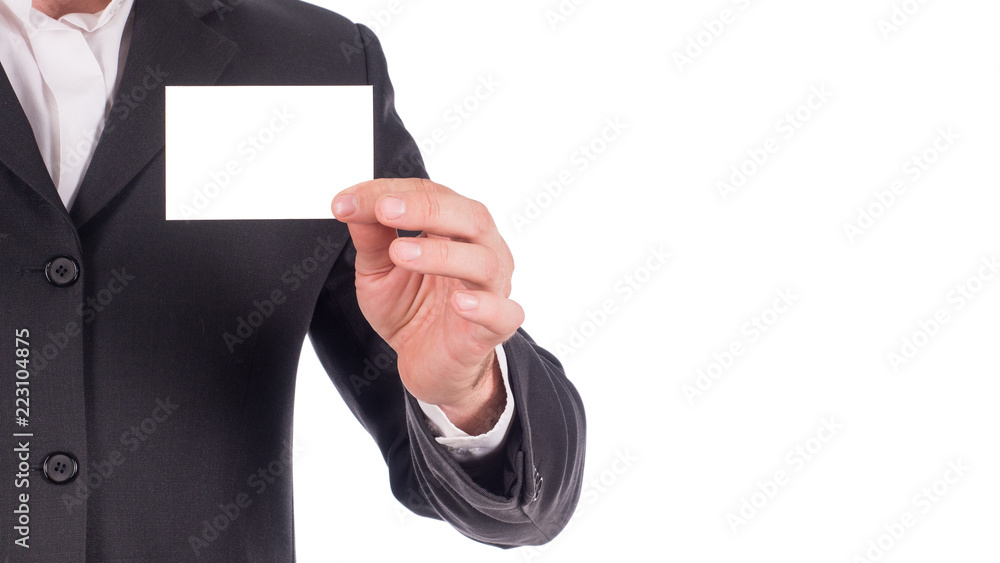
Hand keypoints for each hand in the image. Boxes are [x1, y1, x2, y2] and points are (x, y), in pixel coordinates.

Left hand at [331, 178, 523, 433]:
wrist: (428, 365)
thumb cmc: (412, 310)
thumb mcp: (378, 270)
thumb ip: (371, 237)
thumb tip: (352, 205)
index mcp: (455, 230)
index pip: (431, 195)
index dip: (390, 192)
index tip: (347, 203)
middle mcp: (481, 251)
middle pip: (470, 217)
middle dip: (425, 209)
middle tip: (385, 210)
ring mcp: (492, 289)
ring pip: (483, 261)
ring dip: (441, 254)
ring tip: (401, 253)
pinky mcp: (494, 328)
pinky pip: (503, 313)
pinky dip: (485, 306)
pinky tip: (460, 302)